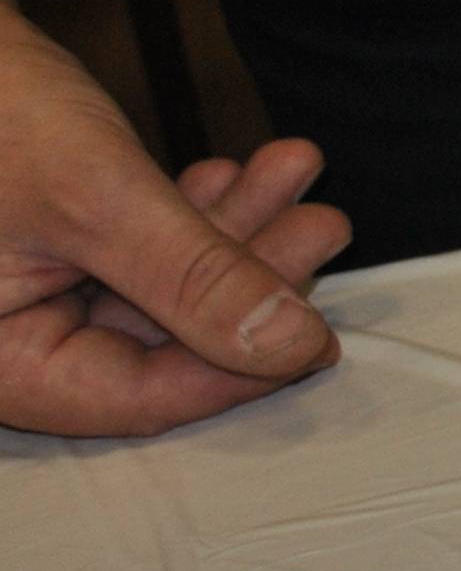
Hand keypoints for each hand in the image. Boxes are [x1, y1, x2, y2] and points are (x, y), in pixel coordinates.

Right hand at [0, 0, 348, 436]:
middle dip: (244, 283)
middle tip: (320, 229)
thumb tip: (292, 347)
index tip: (318, 339)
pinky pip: (127, 250)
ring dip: (229, 236)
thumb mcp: (96, 194)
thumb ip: (195, 279)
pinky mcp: (36, 243)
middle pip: (150, 345)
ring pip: (150, 291)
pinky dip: (186, 215)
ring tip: (296, 178)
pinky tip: (240, 171)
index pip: (131, 398)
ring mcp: (14, 289)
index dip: (235, 373)